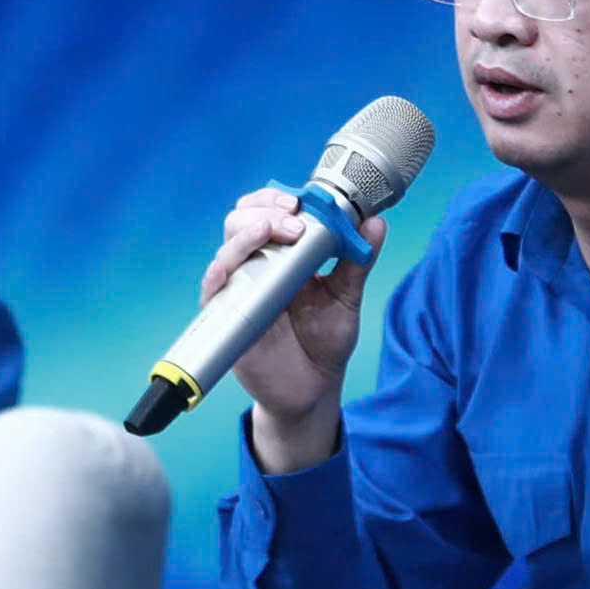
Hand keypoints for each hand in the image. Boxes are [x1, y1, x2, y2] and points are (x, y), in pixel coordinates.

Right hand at [203, 189, 387, 471]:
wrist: (312, 390)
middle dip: (266, 210)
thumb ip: (357, 261)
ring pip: (228, 245)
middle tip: (295, 221)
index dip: (280, 198)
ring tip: (275, 233)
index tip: (305, 201)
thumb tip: (376, 223)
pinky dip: (220, 271)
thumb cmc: (325, 342)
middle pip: (243, 219)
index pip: (270, 210)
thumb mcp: (347, 298)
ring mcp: (240, 287)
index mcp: (286, 254)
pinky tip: (233, 265)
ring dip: (248, 232)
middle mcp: (258, 264)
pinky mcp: (227, 314)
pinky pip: (213, 286)